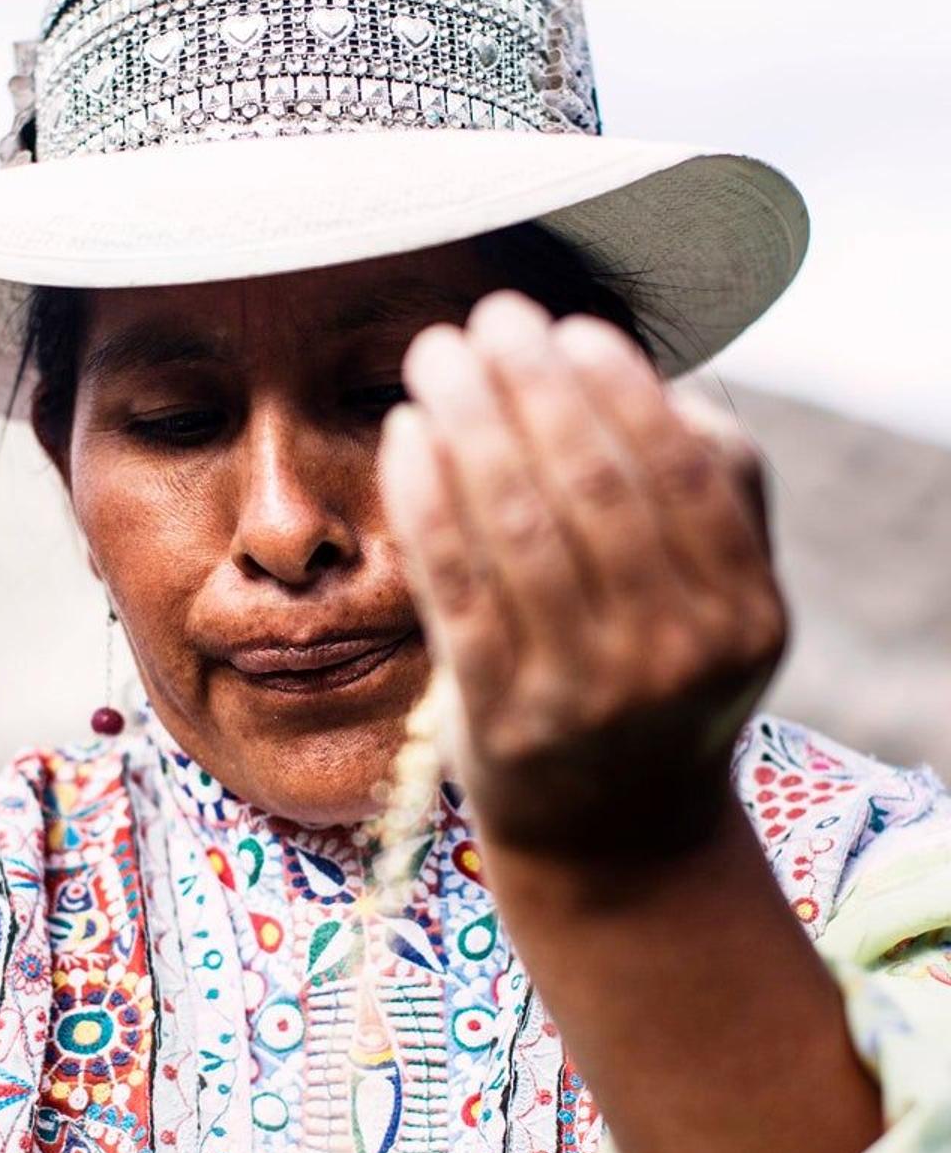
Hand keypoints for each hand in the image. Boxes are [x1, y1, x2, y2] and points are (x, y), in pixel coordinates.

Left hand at [379, 290, 787, 876]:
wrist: (614, 836)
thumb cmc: (658, 684)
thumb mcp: (720, 607)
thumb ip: (715, 499)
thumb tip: (646, 381)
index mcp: (745, 614)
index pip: (683, 469)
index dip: (618, 384)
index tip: (565, 326)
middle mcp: (676, 655)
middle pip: (594, 483)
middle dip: (530, 381)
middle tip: (487, 317)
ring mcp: (586, 693)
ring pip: (518, 523)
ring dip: (468, 419)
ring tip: (437, 357)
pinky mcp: (500, 716)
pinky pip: (454, 582)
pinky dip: (426, 496)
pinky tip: (407, 434)